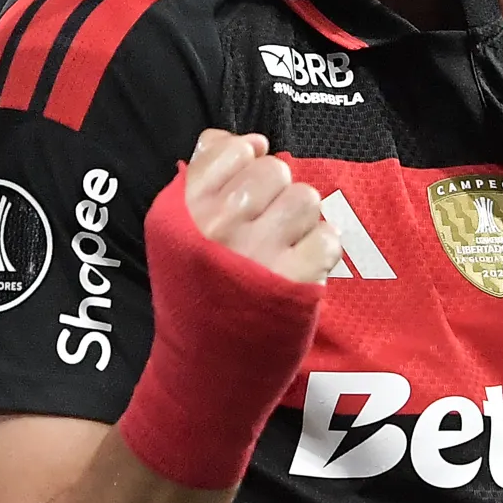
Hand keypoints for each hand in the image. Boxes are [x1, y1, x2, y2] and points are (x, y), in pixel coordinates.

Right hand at [180, 128, 340, 282]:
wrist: (206, 362)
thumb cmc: (196, 287)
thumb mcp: (174, 228)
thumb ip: (201, 176)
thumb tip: (249, 141)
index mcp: (185, 210)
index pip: (231, 150)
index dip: (246, 162)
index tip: (247, 187)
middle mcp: (218, 227)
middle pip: (274, 170)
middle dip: (276, 192)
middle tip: (266, 222)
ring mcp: (257, 254)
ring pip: (306, 198)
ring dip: (302, 220)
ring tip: (285, 243)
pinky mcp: (293, 282)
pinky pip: (327, 236)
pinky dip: (320, 249)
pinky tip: (301, 263)